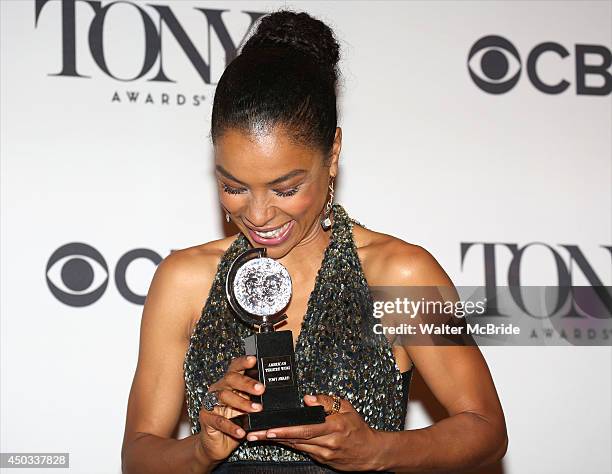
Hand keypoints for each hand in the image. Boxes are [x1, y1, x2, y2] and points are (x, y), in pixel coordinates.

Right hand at [196, 355, 264, 464]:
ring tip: (256, 409)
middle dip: (247, 383)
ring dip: (242, 403)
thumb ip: (255, 398)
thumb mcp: (247, 407)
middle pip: (230, 379)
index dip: (243, 362)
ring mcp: (210, 403)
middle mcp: (218, 389)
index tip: (254, 360)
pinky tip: (241, 431)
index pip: (235, 368)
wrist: (217, 443)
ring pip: (224, 397)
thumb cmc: (235, 422)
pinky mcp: (206, 419)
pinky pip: (219, 421)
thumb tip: (274, 393)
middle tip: (261, 389)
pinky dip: (231, 426)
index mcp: (228, 383)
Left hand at [246, 394, 384, 470]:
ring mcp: (323, 454)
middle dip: (272, 437)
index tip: (269, 429)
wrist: (371, 453)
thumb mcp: (347, 408)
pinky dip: (288, 444)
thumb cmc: (359, 428)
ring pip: (296, 446)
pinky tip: (276, 439)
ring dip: (276, 441)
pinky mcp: (322, 460)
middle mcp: (327, 442)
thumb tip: (308, 398)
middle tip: (253, 434)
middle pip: (295, 439)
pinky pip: (302, 450)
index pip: (305, 429)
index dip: (285, 430)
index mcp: (333, 427)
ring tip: (257, 436)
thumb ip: (327, 402)